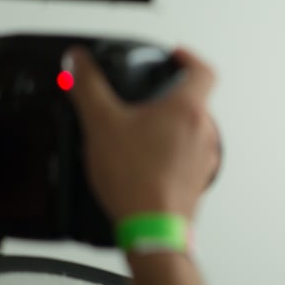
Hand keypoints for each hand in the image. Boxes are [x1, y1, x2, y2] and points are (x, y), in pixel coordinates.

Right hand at [65, 46, 219, 222]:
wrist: (153, 228)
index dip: (189, 57)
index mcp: (188, 109)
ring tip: (144, 130)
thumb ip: (88, 87)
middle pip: (198, 100)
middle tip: (151, 95)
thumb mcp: (102, 124)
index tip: (176, 55)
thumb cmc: (137, 180)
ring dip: (173, 125)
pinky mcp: (199, 179)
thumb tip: (78, 62)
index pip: (203, 70)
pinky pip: (189, 155)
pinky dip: (173, 151)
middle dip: (173, 95)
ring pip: (194, 129)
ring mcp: (206, 157)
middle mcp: (204, 131)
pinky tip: (148, 161)